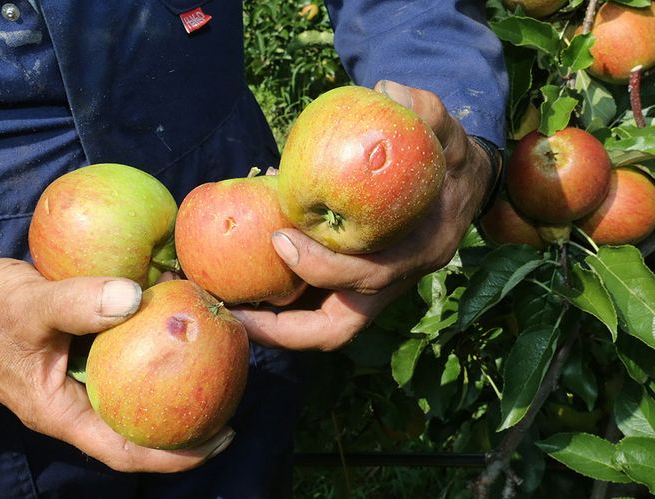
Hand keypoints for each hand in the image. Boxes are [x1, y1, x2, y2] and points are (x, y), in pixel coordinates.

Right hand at [0, 258, 233, 471]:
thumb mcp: (29, 306)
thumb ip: (76, 303)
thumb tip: (134, 297)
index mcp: (61, 412)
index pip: (123, 450)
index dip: (172, 455)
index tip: (219, 440)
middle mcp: (74, 404)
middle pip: (136, 429)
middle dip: (183, 426)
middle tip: (230, 406)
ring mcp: (78, 381)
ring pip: (132, 395)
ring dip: (170, 388)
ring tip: (216, 372)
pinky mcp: (82, 356)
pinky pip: (123, 363)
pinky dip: (151, 353)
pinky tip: (178, 331)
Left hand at [233, 81, 493, 350]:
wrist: (464, 189)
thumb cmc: (450, 160)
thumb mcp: (448, 132)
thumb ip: (427, 111)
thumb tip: (385, 91)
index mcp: (420, 252)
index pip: (368, 276)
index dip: (321, 264)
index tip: (279, 238)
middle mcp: (394, 282)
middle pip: (337, 329)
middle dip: (284, 329)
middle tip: (232, 311)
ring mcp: (374, 289)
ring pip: (322, 327)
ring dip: (275, 325)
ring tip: (226, 304)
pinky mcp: (356, 282)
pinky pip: (316, 305)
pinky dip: (282, 300)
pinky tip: (246, 278)